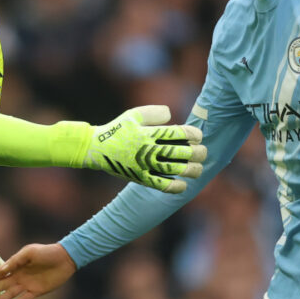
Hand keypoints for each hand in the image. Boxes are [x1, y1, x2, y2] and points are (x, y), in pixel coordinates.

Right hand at [0, 243, 76, 298]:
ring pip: (11, 294)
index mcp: (16, 265)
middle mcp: (20, 276)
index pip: (1, 273)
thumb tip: (1, 270)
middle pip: (4, 285)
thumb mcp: (29, 252)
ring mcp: (27, 284)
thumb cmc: (46, 252)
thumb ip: (15, 261)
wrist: (64, 259)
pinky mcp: (36, 291)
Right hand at [83, 105, 205, 192]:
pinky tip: (183, 185)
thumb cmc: (117, 129)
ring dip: (191, 170)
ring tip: (198, 169)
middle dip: (197, 153)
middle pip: (181, 152)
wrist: (96, 149)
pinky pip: (161, 185)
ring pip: (175, 169)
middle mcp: (149, 149)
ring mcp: (145, 165)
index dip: (194, 135)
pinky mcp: (140, 178)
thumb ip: (153, 112)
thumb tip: (171, 115)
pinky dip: (174, 186)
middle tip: (203, 152)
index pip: (180, 134)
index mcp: (149, 132)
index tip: (198, 137)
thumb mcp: (132, 114)